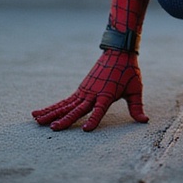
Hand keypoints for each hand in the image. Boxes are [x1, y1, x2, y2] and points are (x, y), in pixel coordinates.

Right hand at [32, 50, 147, 130]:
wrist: (118, 52)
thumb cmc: (128, 71)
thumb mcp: (136, 89)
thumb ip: (137, 106)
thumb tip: (144, 120)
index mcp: (106, 95)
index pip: (99, 110)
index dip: (94, 119)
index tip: (87, 129)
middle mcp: (92, 94)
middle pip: (77, 109)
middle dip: (65, 119)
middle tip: (54, 128)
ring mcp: (84, 92)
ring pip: (65, 105)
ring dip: (51, 113)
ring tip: (37, 121)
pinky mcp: (80, 90)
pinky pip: (64, 101)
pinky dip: (52, 107)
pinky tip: (39, 113)